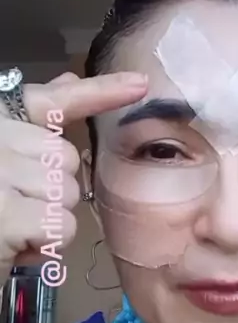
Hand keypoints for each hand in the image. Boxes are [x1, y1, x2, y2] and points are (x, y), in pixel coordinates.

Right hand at [0, 70, 146, 287]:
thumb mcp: (7, 158)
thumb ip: (34, 121)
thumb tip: (69, 78)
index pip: (53, 99)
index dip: (100, 92)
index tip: (139, 84)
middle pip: (66, 157)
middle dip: (53, 189)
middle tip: (17, 205)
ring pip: (67, 193)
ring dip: (49, 218)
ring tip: (14, 226)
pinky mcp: (6, 213)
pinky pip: (61, 224)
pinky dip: (47, 242)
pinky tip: (17, 244)